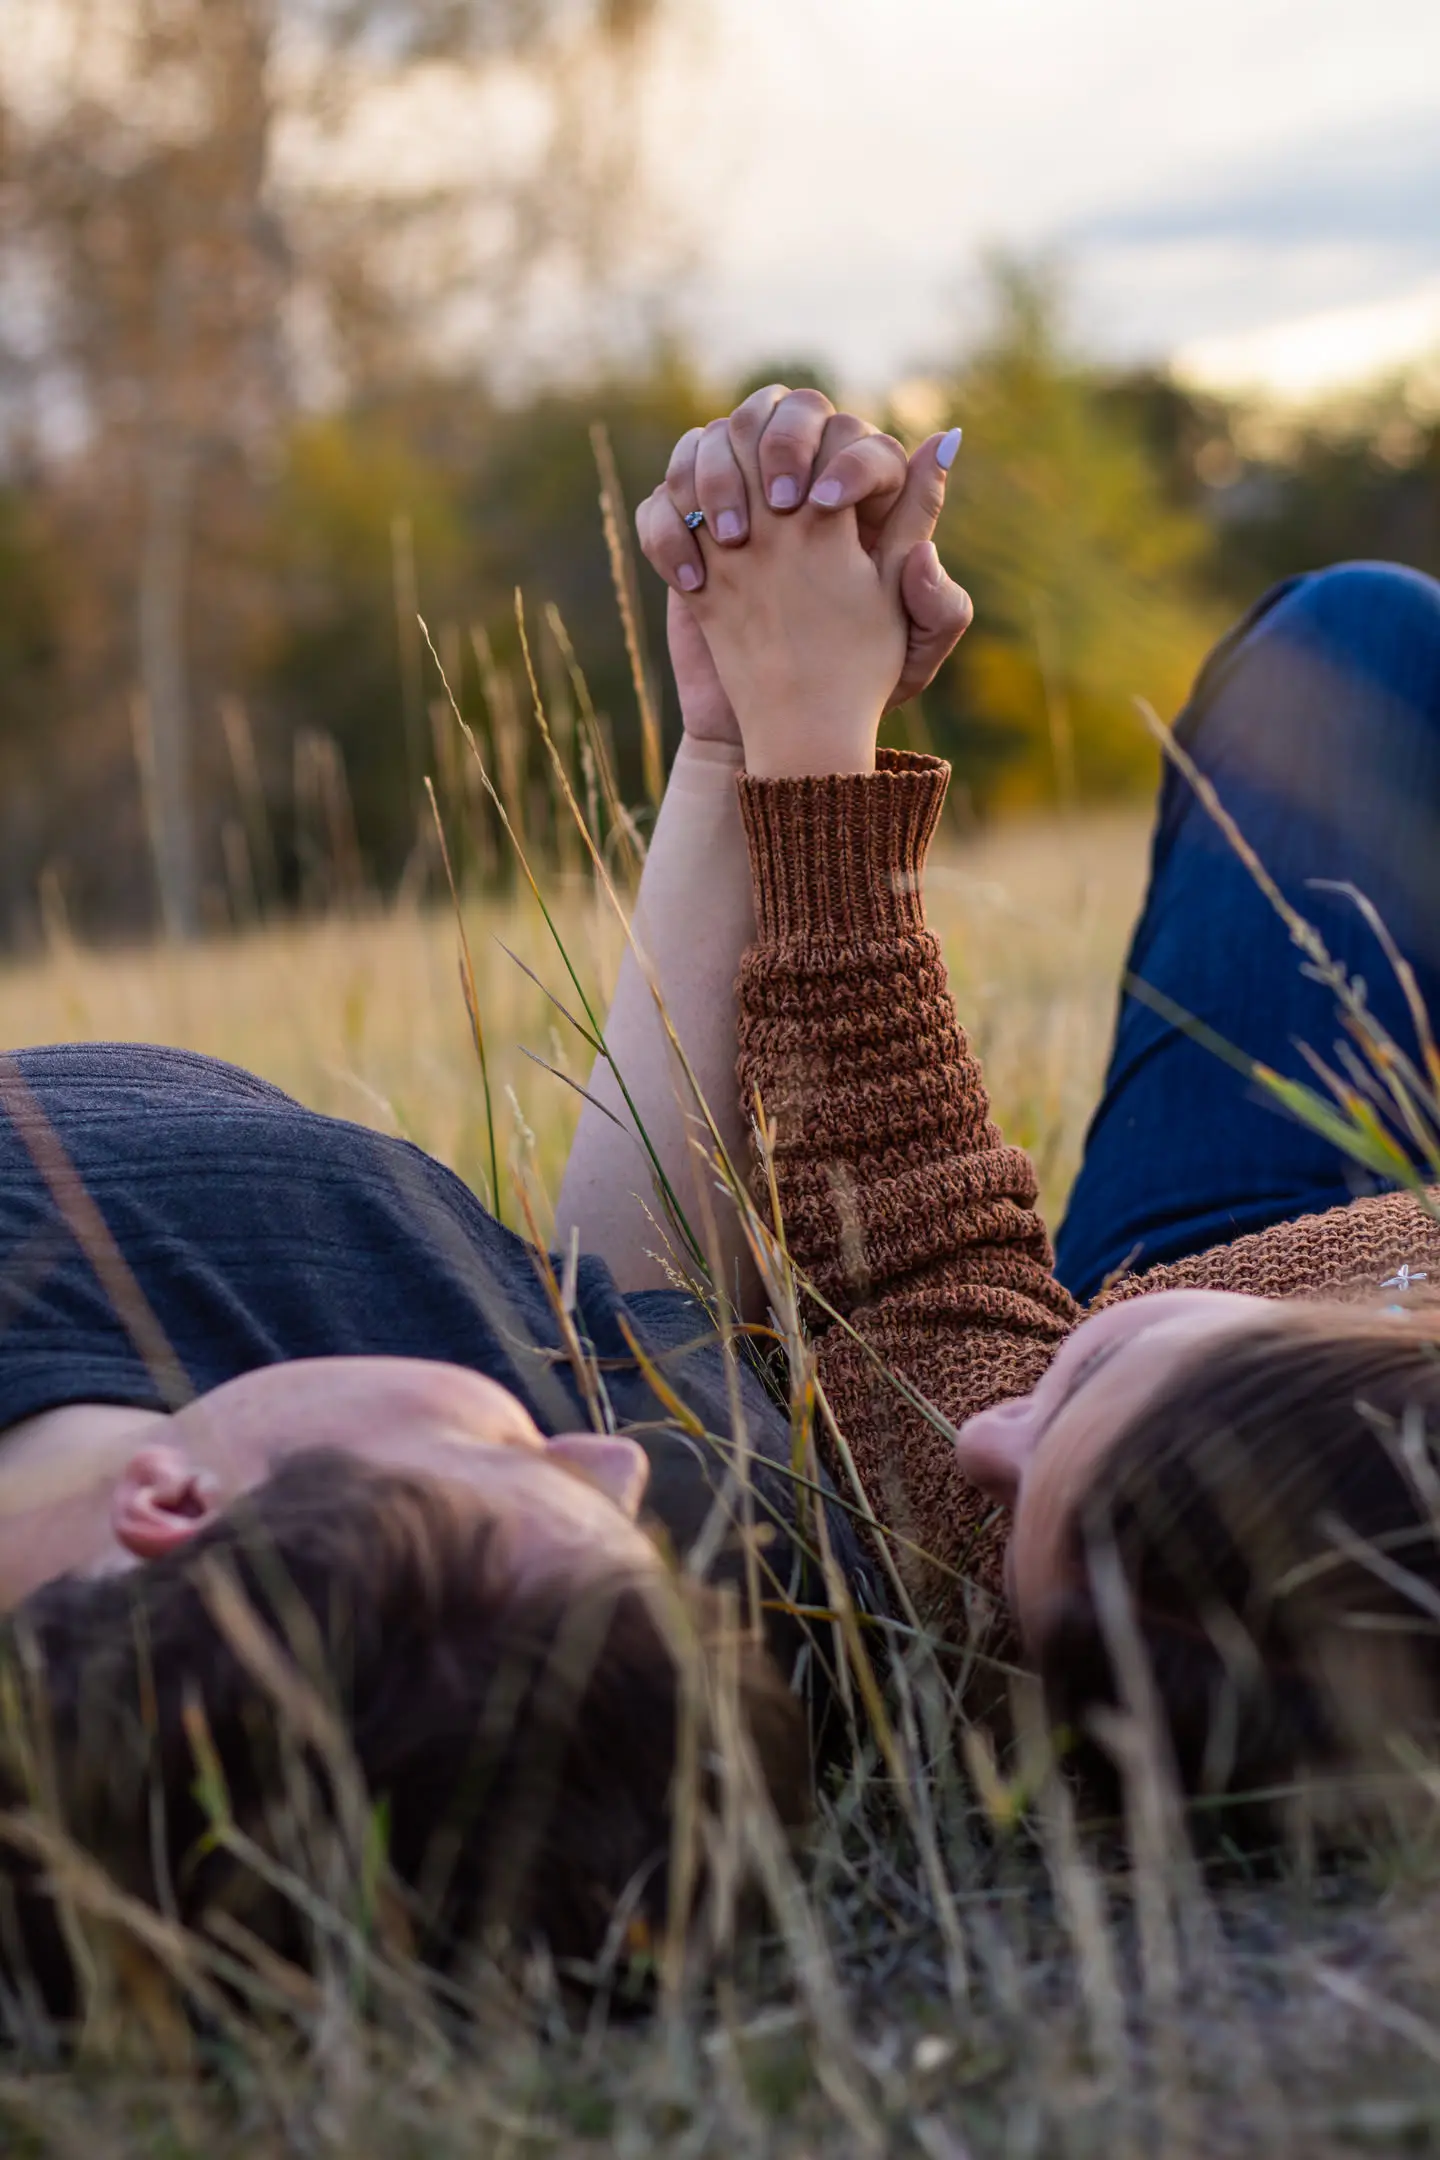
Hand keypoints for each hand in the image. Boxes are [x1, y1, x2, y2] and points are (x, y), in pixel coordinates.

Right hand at [637, 387, 969, 740]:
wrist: (788, 723)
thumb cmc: (861, 680)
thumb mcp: (914, 638)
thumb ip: (938, 566)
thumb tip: (945, 462)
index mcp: (859, 501)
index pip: (853, 434)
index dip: (845, 457)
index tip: (829, 505)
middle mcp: (797, 488)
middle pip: (783, 407)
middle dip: (779, 442)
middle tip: (781, 507)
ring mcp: (736, 506)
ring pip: (712, 437)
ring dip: (716, 476)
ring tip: (732, 541)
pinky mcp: (686, 538)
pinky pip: (661, 501)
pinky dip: (668, 529)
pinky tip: (692, 584)